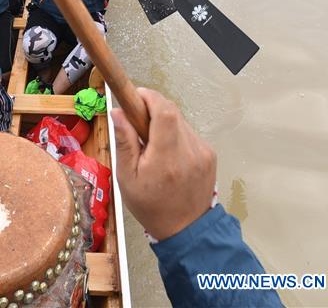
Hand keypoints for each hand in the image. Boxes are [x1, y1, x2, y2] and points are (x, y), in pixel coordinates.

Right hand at [112, 88, 216, 240]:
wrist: (186, 230)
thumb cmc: (151, 206)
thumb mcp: (127, 177)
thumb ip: (124, 142)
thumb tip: (117, 112)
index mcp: (166, 157)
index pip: (164, 111)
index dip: (149, 97)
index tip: (135, 97)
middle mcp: (189, 151)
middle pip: (172, 111)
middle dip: (153, 108)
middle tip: (137, 121)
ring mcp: (203, 152)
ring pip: (180, 121)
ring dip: (163, 123)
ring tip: (151, 143)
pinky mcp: (209, 154)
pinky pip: (188, 133)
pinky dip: (174, 135)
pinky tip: (167, 153)